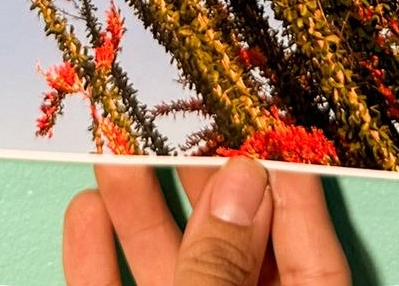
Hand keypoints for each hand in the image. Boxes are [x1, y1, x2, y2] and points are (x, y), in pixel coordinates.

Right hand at [63, 159, 350, 285]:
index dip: (295, 196)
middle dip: (203, 190)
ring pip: (169, 277)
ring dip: (138, 215)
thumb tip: (240, 183)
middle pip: (234, 258)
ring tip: (116, 151)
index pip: (314, 266)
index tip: (271, 133)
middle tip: (183, 127)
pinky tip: (84, 213)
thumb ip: (221, 270)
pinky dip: (97, 266)